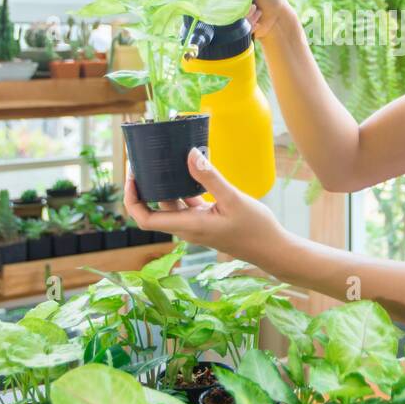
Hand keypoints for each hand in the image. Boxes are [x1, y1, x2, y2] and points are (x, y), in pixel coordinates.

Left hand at [123, 147, 286, 260]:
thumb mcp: (233, 199)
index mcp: (188, 226)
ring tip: (161, 161)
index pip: (146, 219)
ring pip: (170, 206)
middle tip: (143, 162)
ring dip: (162, 187)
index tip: (132, 177)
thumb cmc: (255, 228)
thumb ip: (210, 177)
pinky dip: (181, 189)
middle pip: (153, 210)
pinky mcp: (205, 221)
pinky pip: (185, 205)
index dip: (132, 199)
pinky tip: (187, 170)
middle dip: (144, 188)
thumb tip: (190, 154)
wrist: (271, 249)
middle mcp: (187, 228)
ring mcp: (196, 225)